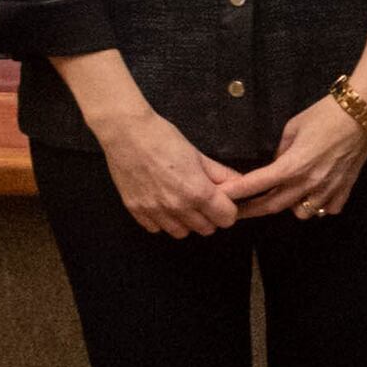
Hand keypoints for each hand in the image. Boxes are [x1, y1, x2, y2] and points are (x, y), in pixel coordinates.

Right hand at [94, 103, 243, 236]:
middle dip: (209, 217)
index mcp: (198, 192)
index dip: (228, 210)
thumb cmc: (163, 138)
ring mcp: (155, 211)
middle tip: (203, 200)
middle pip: (206, 229)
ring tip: (182, 202)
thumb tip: (240, 184)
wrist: (126, 133)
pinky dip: (162, 221)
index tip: (222, 202)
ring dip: (186, 222)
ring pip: (181, 233)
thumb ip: (221, 174)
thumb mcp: (198, 155)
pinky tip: (162, 204)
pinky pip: (156, 229)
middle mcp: (177, 206)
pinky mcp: (136, 211)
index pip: (226, 219)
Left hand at [220, 88, 366, 222]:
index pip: (256, 184)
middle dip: (251, 210)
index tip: (220, 197)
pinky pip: (326, 209)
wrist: (363, 114)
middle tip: (235, 212)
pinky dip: (317, 206)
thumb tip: (277, 163)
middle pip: (272, 206)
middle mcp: (308, 182)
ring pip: (300, 213)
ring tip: (285, 196)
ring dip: (288, 207)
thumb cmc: (326, 114)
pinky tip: (314, 194)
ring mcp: (328, 189)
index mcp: (292, 165)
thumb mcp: (293, 127)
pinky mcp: (345, 189)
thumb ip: (281, 150)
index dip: (235, 192)